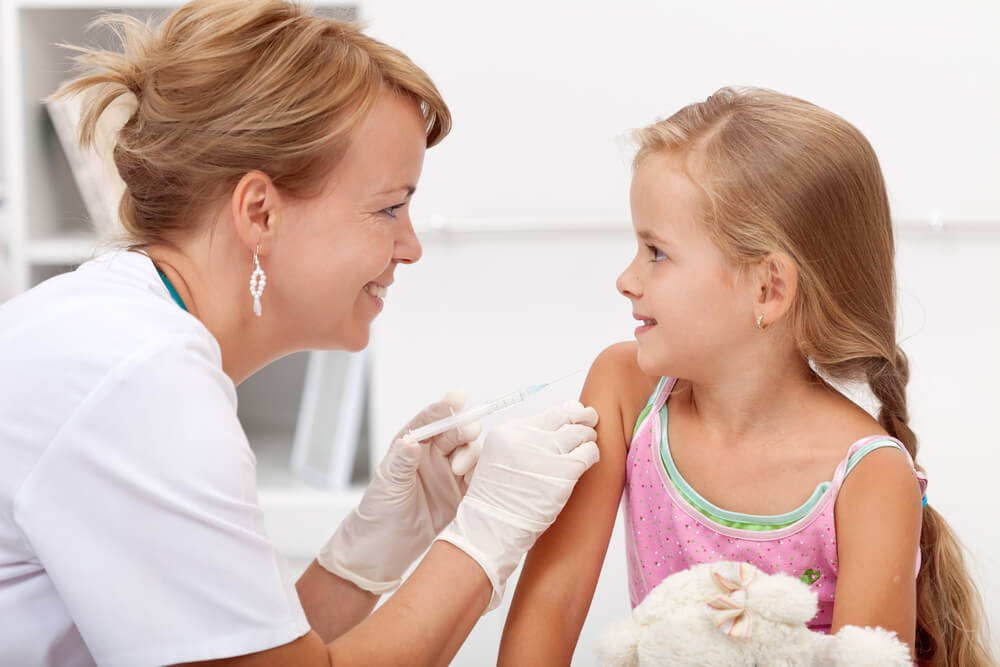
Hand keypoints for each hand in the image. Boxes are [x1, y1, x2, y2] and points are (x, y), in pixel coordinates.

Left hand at [317, 391, 481, 593]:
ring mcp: (448, 475)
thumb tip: (412, 442)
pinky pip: (477, 479)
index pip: (430, 420)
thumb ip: (401, 462)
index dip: (445, 407)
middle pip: (454, 433)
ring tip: (460, 468)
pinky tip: (475, 480)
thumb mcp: (386, 485)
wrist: (383, 551)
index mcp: (411, 446)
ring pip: (469, 454)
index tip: (458, 398)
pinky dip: (480, 475)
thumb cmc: (377, 512)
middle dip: (463, 428)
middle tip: (467, 432)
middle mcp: (432, 456)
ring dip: (471, 454)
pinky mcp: (460, 495)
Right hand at [436, 400, 599, 610]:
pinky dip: (592, 453)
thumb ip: (523, 440)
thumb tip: (559, 422)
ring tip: (589, 442)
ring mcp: (544, 454)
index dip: (564, 412)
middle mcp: (525, 437)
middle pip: (564, 415)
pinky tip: (589, 459)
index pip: (546, 413)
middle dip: (582, 416)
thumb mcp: (498, 458)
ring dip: (588, 436)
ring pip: (580, 432)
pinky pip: (588, 452)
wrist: (492, 529)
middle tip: (591, 419)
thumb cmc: (498, 500)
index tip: (573, 413)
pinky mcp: (563, 472)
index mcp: (506, 431)